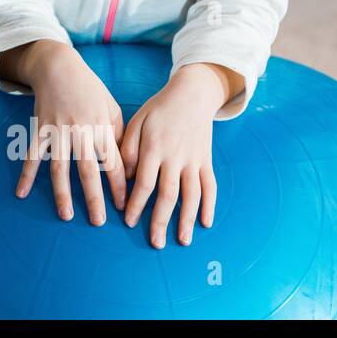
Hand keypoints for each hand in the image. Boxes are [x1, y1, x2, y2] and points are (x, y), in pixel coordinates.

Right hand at [16, 49, 127, 226]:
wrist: (58, 67)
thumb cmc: (90, 90)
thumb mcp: (112, 108)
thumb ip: (118, 136)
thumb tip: (125, 166)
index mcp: (100, 127)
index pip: (113, 163)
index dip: (119, 186)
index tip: (124, 206)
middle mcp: (79, 131)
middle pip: (88, 170)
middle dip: (94, 197)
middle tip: (98, 222)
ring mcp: (57, 131)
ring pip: (59, 167)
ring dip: (62, 193)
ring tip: (65, 215)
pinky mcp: (39, 129)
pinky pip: (31, 155)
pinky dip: (25, 175)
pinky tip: (21, 193)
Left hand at [120, 71, 223, 248]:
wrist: (192, 94)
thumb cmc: (158, 109)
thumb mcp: (137, 121)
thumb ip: (129, 148)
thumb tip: (126, 176)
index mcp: (154, 147)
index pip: (144, 183)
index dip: (136, 204)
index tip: (129, 222)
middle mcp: (175, 157)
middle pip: (168, 194)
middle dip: (160, 220)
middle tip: (155, 243)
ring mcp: (194, 160)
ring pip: (192, 194)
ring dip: (187, 219)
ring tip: (182, 240)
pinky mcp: (207, 160)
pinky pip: (211, 186)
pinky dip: (210, 205)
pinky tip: (205, 222)